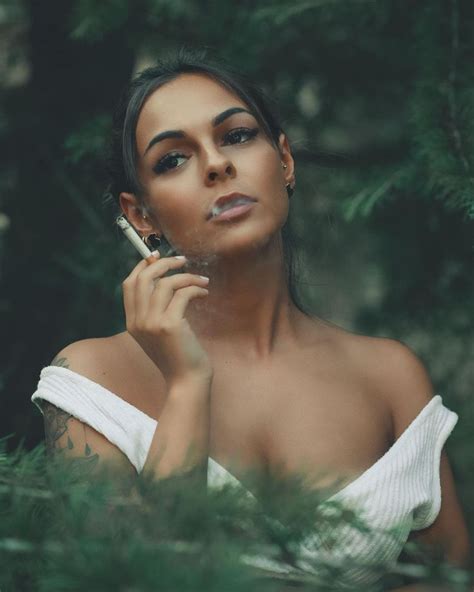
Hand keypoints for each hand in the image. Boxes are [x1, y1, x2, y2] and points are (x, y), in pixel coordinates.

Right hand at [122, 252, 212, 384]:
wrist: (186, 380)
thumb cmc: (178, 355)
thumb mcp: (159, 332)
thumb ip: (155, 310)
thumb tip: (165, 279)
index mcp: (132, 322)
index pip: (129, 284)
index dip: (142, 266)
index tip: (157, 257)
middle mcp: (137, 321)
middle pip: (144, 278)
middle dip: (164, 263)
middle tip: (182, 260)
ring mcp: (151, 324)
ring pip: (165, 283)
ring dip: (187, 276)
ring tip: (201, 281)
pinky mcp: (169, 326)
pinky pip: (182, 294)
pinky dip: (195, 288)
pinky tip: (204, 292)